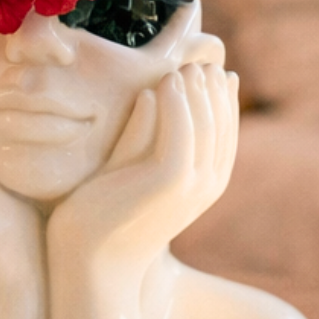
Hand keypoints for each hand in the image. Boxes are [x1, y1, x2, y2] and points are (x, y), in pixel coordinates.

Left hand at [48, 62, 238, 272]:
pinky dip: (176, 105)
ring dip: (195, 91)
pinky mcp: (169, 181)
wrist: (91, 256)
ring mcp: (192, 183)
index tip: (216, 70)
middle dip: (212, 89)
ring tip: (182, 67)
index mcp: (207, 181)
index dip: (224, 99)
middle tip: (200, 61)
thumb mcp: (136, 161)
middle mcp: (208, 183)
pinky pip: (180, 133)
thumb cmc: (107, 208)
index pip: (226, 131)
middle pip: (220, 123)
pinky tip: (164, 85)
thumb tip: (160, 86)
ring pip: (204, 124)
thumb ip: (151, 129)